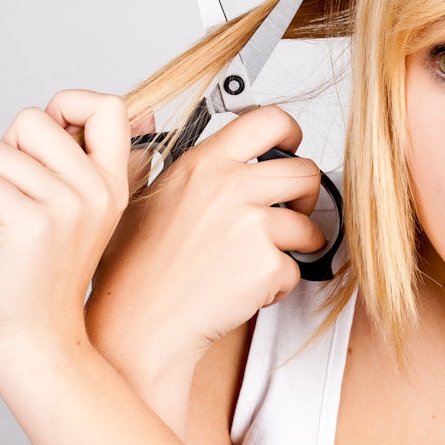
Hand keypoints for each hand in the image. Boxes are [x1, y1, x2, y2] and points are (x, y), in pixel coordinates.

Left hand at [0, 90, 131, 364]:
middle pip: (31, 118)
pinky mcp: (30, 221)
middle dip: (6, 153)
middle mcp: (97, 189)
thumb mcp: (79, 216)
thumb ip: (76, 166)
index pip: (109, 105)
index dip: (66, 106)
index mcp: (113, 184)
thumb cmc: (44, 281)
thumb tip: (61, 112)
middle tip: (14, 199)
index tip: (45, 145)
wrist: (36, 344)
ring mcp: (67, 204)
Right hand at [87, 105, 325, 380]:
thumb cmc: (135, 270)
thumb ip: (178, 167)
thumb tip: (188, 140)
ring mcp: (251, 225)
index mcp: (203, 164)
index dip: (289, 131)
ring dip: (295, 246)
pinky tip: (244, 289)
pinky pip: (296, 268)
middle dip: (305, 195)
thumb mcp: (141, 196)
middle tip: (289, 212)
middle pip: (306, 171)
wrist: (140, 323)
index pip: (267, 121)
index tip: (291, 145)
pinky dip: (277, 284)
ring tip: (258, 261)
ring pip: (309, 226)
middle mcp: (229, 187)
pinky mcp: (266, 264)